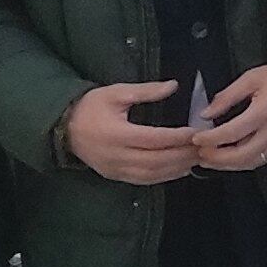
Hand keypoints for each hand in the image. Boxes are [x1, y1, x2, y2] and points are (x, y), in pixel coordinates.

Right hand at [62, 79, 203, 185]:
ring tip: (196, 159)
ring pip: (151, 174)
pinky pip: (143, 180)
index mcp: (116, 133)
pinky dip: (164, 177)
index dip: (177, 137)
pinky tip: (179, 169)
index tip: (196, 132)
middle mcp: (116, 155)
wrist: (63, 127)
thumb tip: (173, 86)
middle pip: (156, 160)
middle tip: (203, 148)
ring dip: (176, 168)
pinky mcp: (114, 176)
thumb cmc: (90, 106)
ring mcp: (115, 169)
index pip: (154, 139)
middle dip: (182, 155)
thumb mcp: (116, 92)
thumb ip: (146, 91)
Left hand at [191, 56, 266, 175]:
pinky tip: (230, 158)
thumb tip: (206, 115)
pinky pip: (262, 160)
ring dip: (228, 165)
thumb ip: (227, 96)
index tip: (195, 138)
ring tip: (210, 160)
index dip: (210, 139)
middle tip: (199, 154)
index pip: (232, 133)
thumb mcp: (252, 77)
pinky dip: (243, 162)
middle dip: (217, 159)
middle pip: (241, 155)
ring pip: (251, 162)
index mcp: (265, 111)